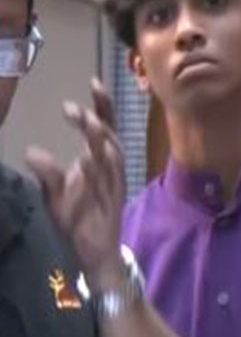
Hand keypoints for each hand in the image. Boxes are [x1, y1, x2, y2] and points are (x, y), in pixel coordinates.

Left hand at [26, 80, 128, 290]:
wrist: (95, 254)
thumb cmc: (78, 219)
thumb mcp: (55, 192)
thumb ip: (46, 171)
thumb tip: (32, 150)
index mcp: (100, 163)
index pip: (104, 127)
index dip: (102, 106)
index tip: (93, 82)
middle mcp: (110, 171)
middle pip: (111, 138)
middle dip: (98, 119)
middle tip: (76, 108)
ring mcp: (113, 187)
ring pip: (112, 158)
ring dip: (101, 140)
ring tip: (88, 123)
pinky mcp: (111, 205)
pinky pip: (107, 184)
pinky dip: (99, 170)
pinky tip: (88, 157)